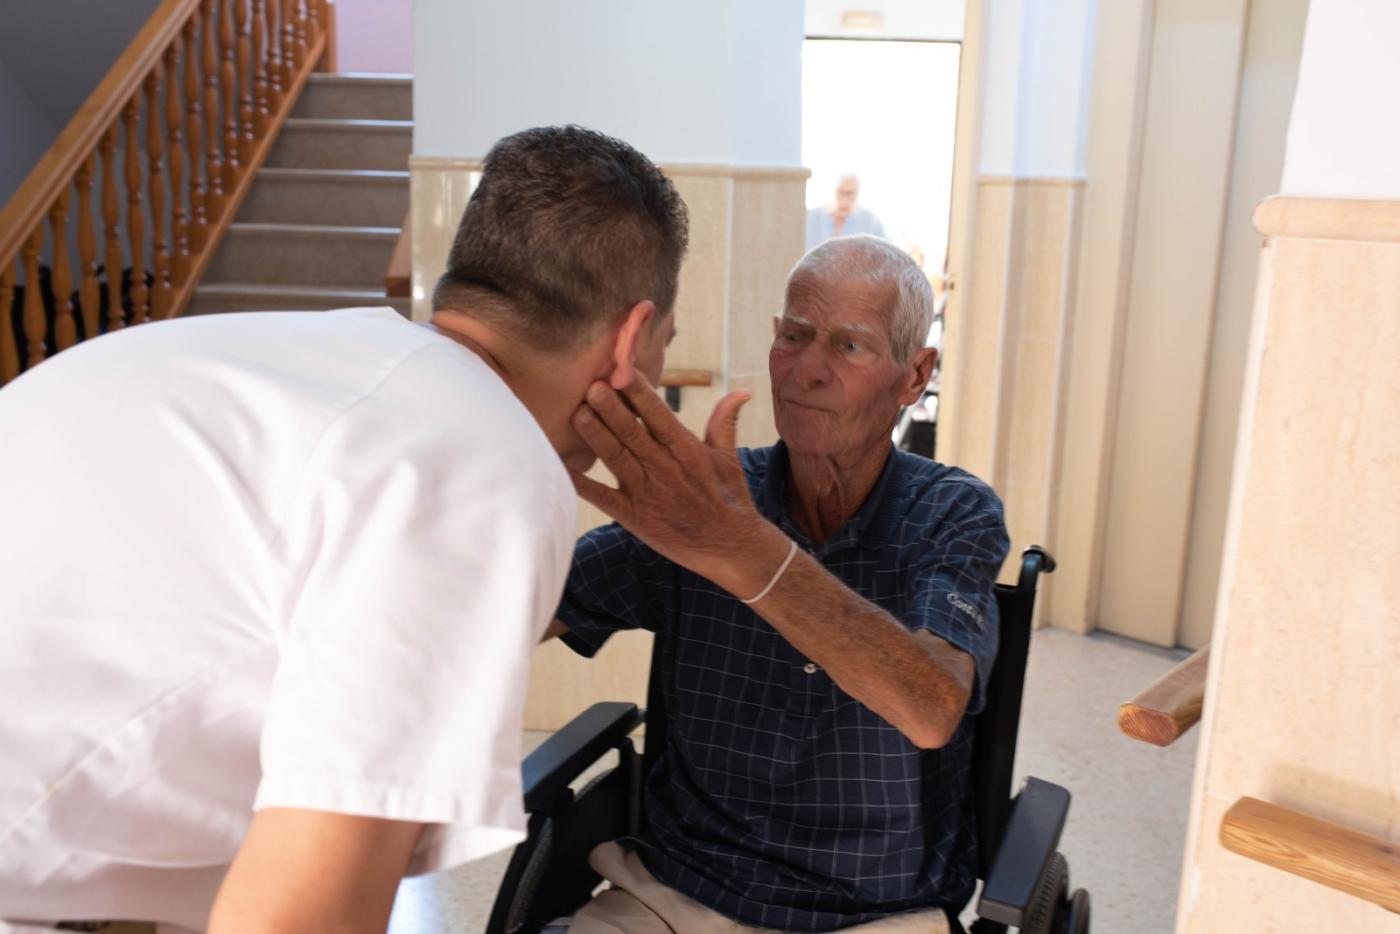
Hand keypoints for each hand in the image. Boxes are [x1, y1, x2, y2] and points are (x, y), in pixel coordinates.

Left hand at [569, 373, 781, 592]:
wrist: (729, 547)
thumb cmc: (728, 498)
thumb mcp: (729, 458)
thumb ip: (724, 422)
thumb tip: (740, 392)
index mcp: (687, 450)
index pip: (659, 414)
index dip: (640, 392)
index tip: (623, 370)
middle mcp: (665, 468)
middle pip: (632, 433)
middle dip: (611, 409)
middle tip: (591, 386)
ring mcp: (647, 493)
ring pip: (616, 458)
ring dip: (595, 435)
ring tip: (577, 413)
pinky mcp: (633, 516)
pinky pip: (602, 497)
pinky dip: (582, 483)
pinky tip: (562, 467)